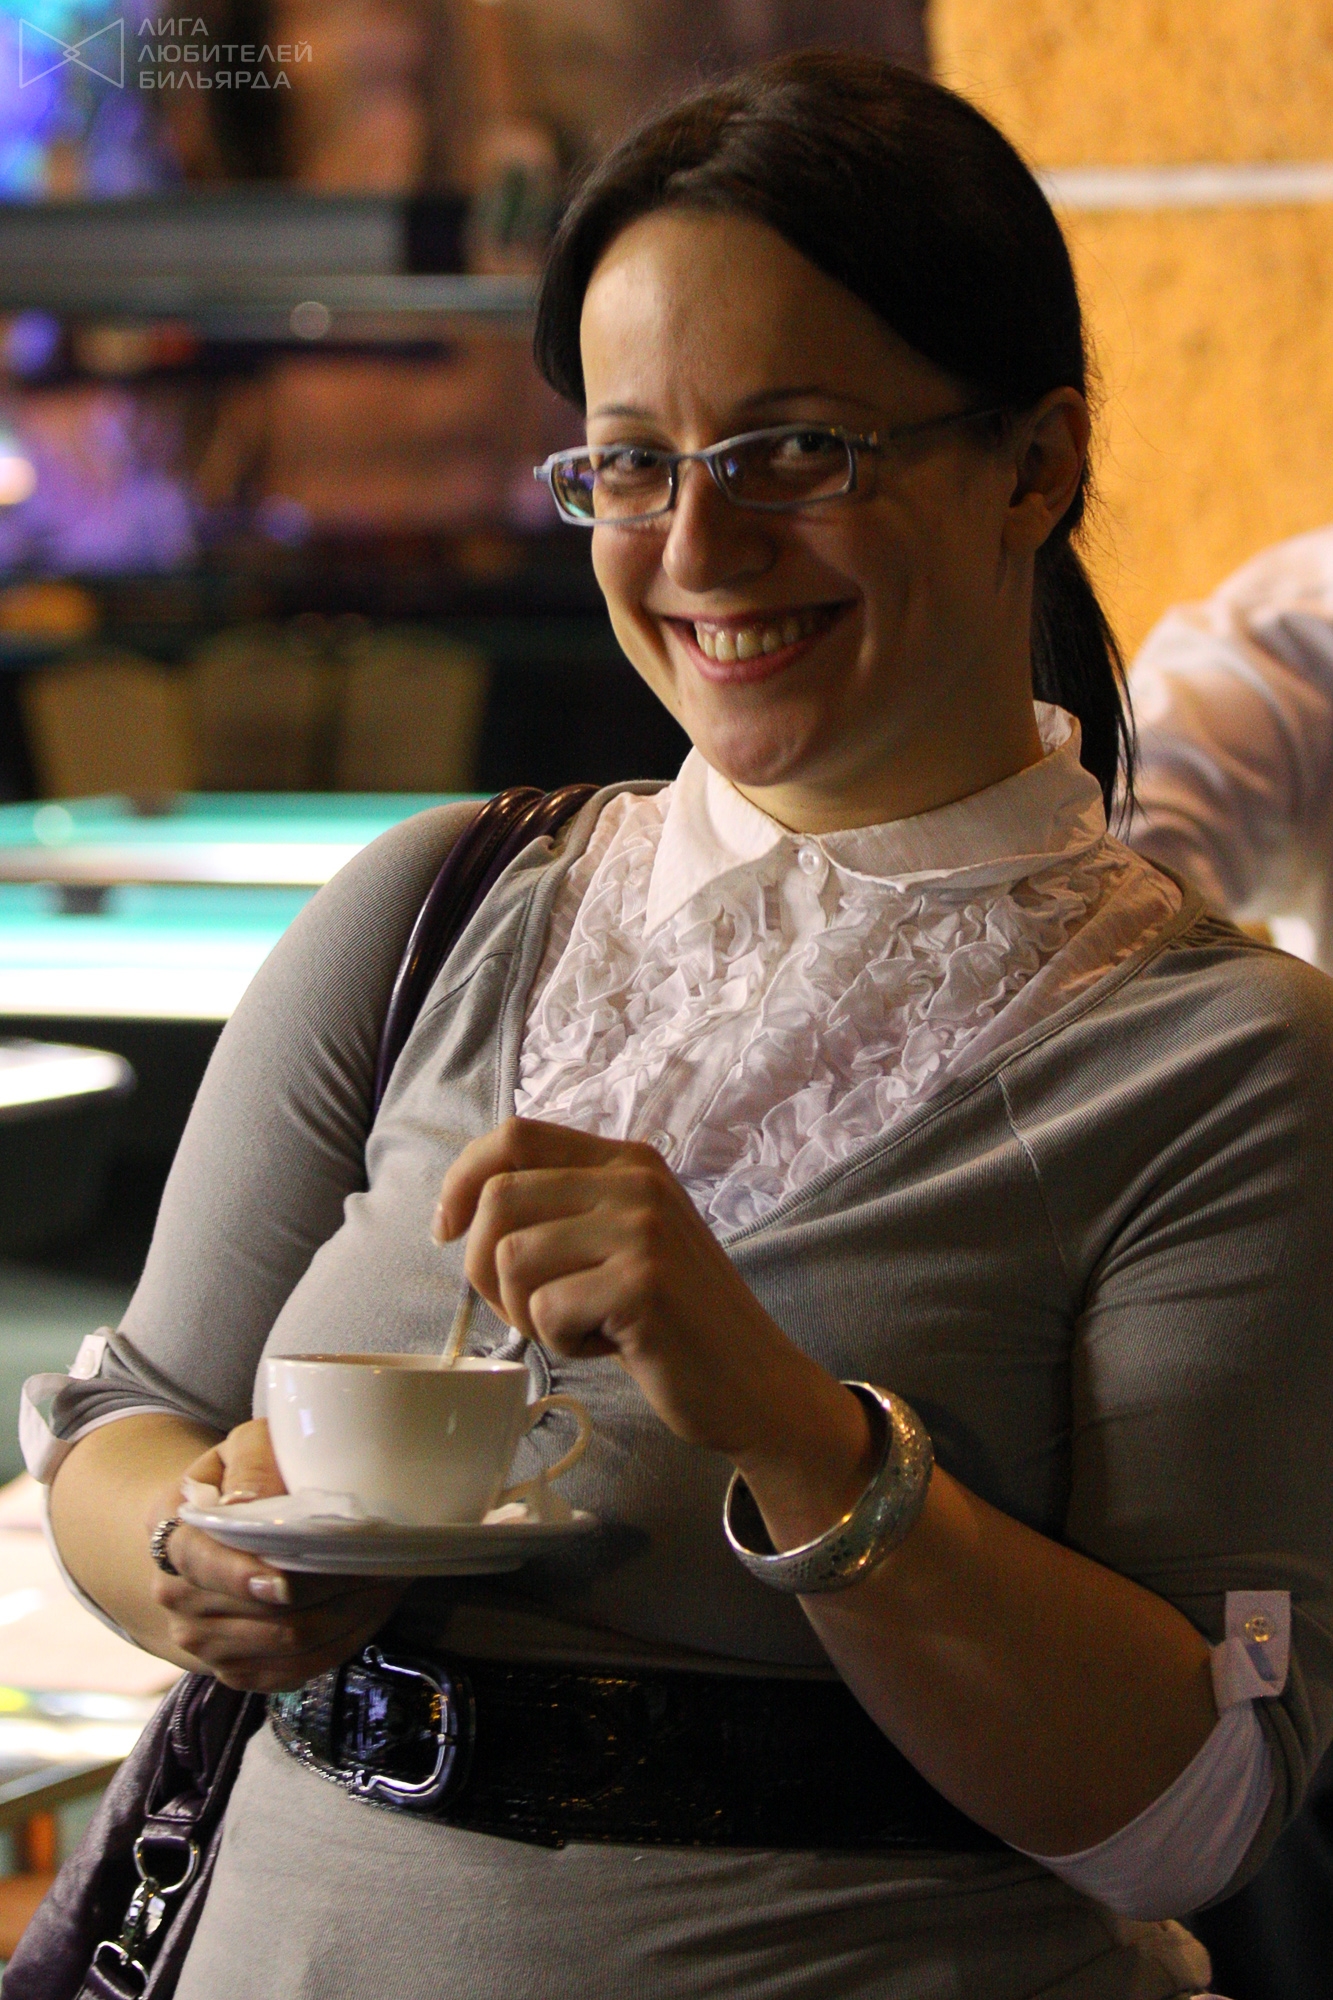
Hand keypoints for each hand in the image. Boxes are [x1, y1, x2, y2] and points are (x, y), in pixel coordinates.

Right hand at [146, 1419, 407, 1692]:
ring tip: (388, 1580)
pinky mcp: (237, 1669)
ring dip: (349, 1614)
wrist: (221, 1531)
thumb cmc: (245, 1478)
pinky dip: (342, 1642)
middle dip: (332, 1588)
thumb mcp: (247, 1449)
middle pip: (263, 1613)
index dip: (246, 1577)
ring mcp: (203, 1641)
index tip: (288, 1581)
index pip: (203, 1564)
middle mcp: (176, 1596)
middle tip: (384, 1562)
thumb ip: (251, 1466)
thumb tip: (250, 1500)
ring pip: (289, 1644)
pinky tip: (368, 1609)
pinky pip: (296, 1671)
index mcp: (173, 1535)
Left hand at [433, 1117, 873, 1519]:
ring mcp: (643, 1229)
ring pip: (509, 1256)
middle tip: (532, 1310)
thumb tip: (459, 1210)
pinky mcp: (643, 1285)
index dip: (462, 1181)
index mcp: (627, 1161)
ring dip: (526, 1311)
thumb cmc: (671, 1322)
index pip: (513, 1136)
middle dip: (485, 1269)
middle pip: (497, 1199)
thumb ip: (561, 1210)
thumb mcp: (622, 1241)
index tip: (447, 1232)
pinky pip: (544, 1310)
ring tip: (581, 1325)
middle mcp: (636, 1181)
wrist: (756, 1386)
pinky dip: (562, 1342)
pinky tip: (611, 1345)